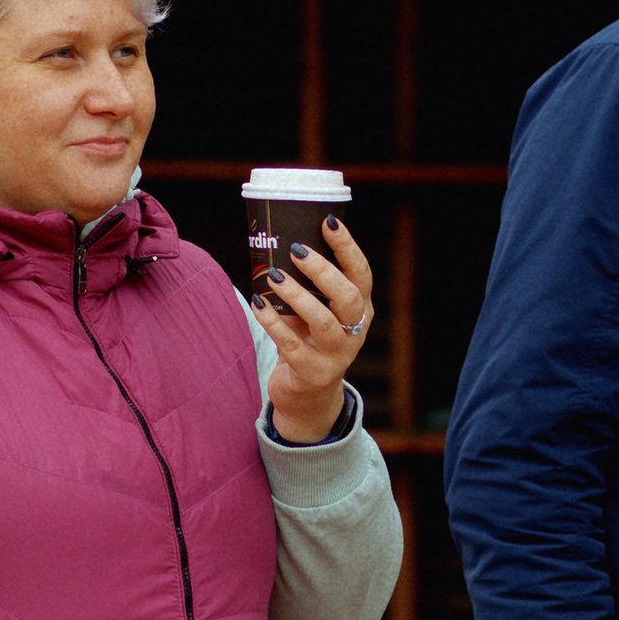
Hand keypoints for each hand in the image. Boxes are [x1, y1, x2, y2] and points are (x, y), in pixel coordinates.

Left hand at [261, 214, 373, 442]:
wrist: (308, 397)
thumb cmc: (309, 342)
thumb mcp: (315, 313)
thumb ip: (307, 288)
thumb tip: (277, 243)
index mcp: (360, 310)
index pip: (361, 273)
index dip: (347, 247)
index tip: (327, 222)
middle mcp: (354, 332)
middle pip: (347, 296)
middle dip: (322, 270)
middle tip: (295, 251)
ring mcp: (336, 355)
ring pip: (323, 321)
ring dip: (296, 296)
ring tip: (273, 276)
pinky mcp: (312, 373)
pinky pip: (291, 344)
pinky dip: (272, 321)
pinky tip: (257, 303)